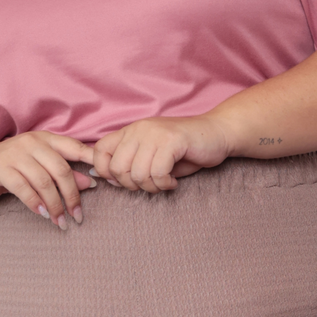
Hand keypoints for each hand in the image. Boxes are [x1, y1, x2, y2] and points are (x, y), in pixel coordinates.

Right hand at [0, 131, 97, 227]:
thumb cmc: (16, 167)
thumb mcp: (42, 167)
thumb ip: (66, 173)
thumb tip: (92, 184)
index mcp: (47, 139)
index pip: (75, 147)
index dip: (92, 162)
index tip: (106, 180)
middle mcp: (32, 142)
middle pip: (61, 170)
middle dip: (72, 196)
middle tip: (78, 216)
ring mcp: (15, 153)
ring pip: (43, 182)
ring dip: (54, 205)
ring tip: (60, 221)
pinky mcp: (1, 167)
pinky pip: (23, 188)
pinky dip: (35, 203)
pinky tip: (42, 214)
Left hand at [90, 114, 231, 191]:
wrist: (218, 134)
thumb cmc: (184, 150)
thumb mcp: (152, 156)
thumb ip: (130, 165)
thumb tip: (107, 180)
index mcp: (130, 131)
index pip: (99, 151)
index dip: (106, 172)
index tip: (125, 181)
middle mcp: (139, 129)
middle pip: (118, 168)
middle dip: (132, 185)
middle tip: (150, 184)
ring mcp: (155, 133)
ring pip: (138, 174)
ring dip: (152, 187)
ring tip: (164, 183)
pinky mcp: (172, 140)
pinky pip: (158, 173)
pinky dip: (165, 184)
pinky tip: (173, 182)